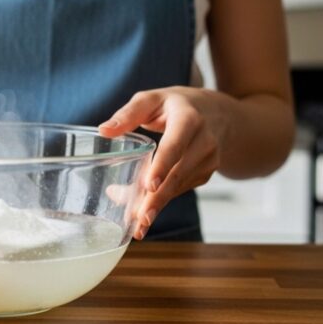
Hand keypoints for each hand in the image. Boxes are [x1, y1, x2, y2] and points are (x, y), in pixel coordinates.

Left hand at [99, 87, 220, 239]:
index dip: (162, 166)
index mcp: (189, 119)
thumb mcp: (153, 99)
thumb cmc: (177, 105)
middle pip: (178, 173)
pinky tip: (145, 211)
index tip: (149, 186)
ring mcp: (208, 160)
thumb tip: (104, 131)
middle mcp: (204, 141)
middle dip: (158, 198)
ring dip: (158, 205)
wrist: (218, 114)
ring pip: (179, 186)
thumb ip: (128, 114)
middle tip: (139, 218)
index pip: (175, 145)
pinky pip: (181, 189)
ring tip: (136, 224)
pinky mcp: (205, 174)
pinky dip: (163, 201)